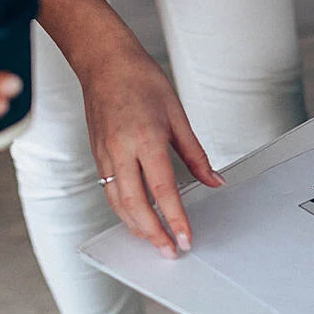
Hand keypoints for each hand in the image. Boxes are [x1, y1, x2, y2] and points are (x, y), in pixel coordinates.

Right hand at [71, 26, 222, 259]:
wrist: (105, 62)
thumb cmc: (140, 80)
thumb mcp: (177, 114)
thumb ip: (195, 153)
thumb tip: (214, 180)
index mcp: (145, 138)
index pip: (163, 189)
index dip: (176, 218)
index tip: (186, 238)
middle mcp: (121, 150)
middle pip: (136, 205)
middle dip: (153, 233)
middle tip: (170, 250)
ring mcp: (106, 155)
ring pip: (118, 203)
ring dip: (136, 227)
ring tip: (156, 241)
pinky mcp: (98, 156)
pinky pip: (110, 192)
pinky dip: (124, 211)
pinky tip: (137, 218)